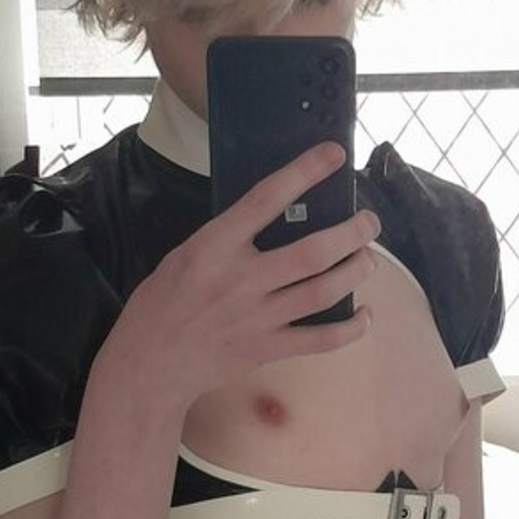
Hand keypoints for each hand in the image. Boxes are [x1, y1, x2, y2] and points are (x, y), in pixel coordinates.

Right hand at [107, 141, 379, 405]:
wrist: (150, 364)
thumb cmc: (162, 303)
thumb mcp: (184, 254)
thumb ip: (226, 238)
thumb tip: (271, 219)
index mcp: (214, 247)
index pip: (266, 200)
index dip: (304, 173)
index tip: (334, 155)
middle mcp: (242, 280)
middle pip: (312, 252)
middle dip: (351, 232)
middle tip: (369, 221)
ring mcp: (258, 317)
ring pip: (323, 291)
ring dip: (355, 271)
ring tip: (369, 257)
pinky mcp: (268, 348)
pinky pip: (321, 340)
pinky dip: (350, 328)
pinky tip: (365, 314)